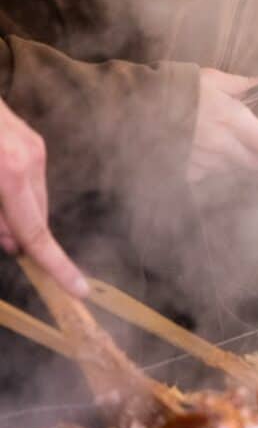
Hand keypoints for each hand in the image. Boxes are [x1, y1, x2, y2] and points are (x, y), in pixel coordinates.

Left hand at [0, 99, 88, 296]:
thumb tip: (13, 243)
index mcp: (12, 174)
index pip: (38, 233)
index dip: (57, 266)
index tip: (79, 289)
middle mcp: (31, 160)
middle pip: (38, 217)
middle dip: (21, 235)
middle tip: (1, 238)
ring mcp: (34, 146)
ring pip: (35, 198)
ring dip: (16, 212)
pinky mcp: (31, 138)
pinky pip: (31, 179)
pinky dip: (17, 194)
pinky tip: (0, 184)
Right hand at [187, 68, 257, 182]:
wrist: (136, 104)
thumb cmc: (178, 87)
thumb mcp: (214, 79)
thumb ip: (247, 84)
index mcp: (232, 120)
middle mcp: (221, 144)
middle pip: (254, 163)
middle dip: (257, 155)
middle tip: (250, 142)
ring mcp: (203, 161)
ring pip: (231, 169)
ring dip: (231, 159)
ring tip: (217, 140)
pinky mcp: (185, 171)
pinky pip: (206, 174)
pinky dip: (207, 165)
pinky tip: (198, 149)